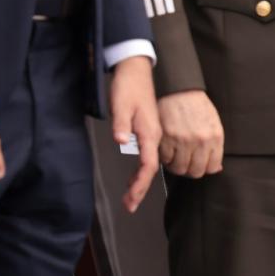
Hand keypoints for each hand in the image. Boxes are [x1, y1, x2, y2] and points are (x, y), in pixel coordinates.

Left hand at [108, 55, 160, 210]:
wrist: (135, 70)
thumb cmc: (128, 87)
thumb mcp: (121, 105)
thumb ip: (121, 124)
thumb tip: (121, 141)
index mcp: (149, 132)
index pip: (148, 165)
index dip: (141, 184)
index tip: (132, 199)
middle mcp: (154, 136)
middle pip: (150, 169)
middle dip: (140, 189)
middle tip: (129, 206)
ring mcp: (152, 133)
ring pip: (149, 163)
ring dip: (140, 181)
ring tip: (129, 197)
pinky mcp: (148, 130)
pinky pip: (148, 156)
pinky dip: (141, 170)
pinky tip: (134, 176)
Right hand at [157, 89, 223, 177]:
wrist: (179, 89)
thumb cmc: (196, 104)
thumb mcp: (213, 123)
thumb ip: (216, 146)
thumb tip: (216, 167)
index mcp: (215, 137)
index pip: (212, 167)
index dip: (205, 168)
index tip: (199, 165)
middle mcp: (200, 141)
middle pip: (196, 171)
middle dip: (191, 170)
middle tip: (187, 163)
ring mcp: (183, 140)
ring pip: (180, 169)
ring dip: (177, 166)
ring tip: (176, 157)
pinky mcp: (167, 138)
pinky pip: (166, 160)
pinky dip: (166, 158)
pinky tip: (168, 151)